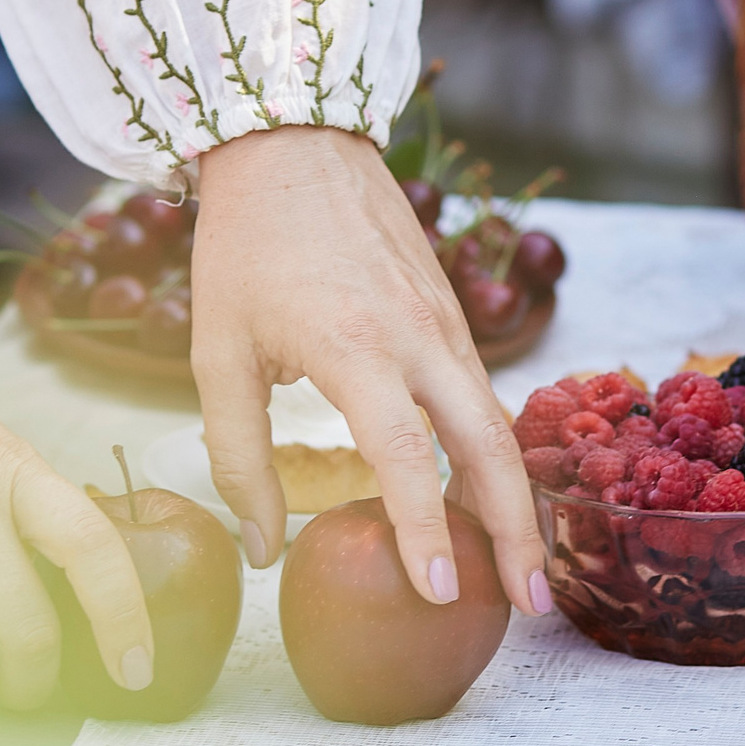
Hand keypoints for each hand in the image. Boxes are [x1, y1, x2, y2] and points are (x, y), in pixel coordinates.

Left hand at [187, 125, 549, 614]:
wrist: (292, 141)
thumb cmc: (243, 248)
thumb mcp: (216, 351)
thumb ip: (236, 454)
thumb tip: (263, 549)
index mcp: (356, 347)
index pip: (405, 459)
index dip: (423, 533)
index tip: (437, 594)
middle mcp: (418, 336)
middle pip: (489, 450)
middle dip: (515, 533)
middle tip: (528, 604)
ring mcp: (445, 321)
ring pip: (497, 424)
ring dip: (511, 499)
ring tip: (516, 568)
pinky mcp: (451, 312)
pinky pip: (481, 395)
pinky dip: (490, 453)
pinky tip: (477, 496)